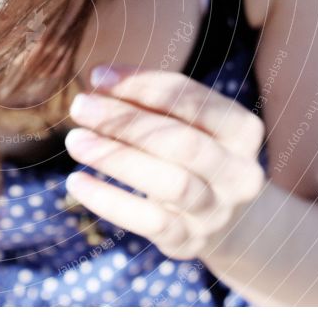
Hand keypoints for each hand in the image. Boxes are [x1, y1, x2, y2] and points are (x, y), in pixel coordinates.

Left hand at [64, 65, 266, 260]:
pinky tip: (76, 182)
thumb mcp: (185, 125)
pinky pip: (150, 222)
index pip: (192, 99)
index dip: (142, 85)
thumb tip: (99, 80)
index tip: (97, 76)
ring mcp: (217, 211)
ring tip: (74, 140)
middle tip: (80, 105)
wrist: (229, 223)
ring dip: (117, 158)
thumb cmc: (194, 157)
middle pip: (181, 141)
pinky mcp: (190, 241)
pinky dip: (110, 201)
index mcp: (242, 130)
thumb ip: (149, 101)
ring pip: (171, 183)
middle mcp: (239, 172)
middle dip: (126, 121)